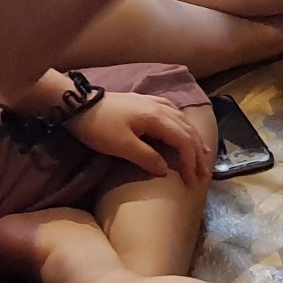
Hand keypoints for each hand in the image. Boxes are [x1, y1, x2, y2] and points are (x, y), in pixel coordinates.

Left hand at [70, 91, 214, 188]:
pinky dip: (184, 127)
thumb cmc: (99, 127)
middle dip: (199, 153)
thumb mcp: (121, 146)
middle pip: (188, 130)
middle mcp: (161, 107)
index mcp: (157, 118)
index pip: (184, 141)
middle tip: (204, 174)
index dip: (191, 161)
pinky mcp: (146, 102)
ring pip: (183, 121)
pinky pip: (174, 114)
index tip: (192, 180)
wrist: (78, 104)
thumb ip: (147, 158)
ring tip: (202, 155)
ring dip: (194, 140)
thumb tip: (165, 170)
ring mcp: (154, 102)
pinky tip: (183, 131)